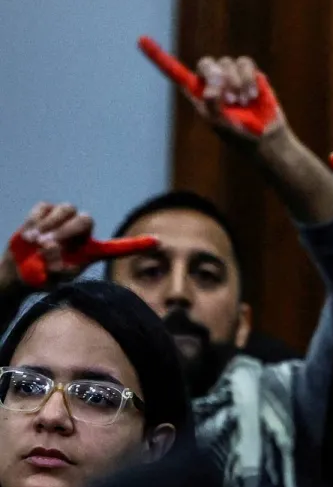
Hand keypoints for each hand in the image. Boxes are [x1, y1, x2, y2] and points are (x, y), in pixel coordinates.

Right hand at [3, 203, 157, 288]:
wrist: (19, 270)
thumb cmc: (42, 276)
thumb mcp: (51, 278)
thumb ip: (55, 266)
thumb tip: (51, 245)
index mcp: (91, 251)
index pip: (119, 247)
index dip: (138, 245)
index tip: (159, 242)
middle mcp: (82, 232)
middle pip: (86, 220)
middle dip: (66, 231)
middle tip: (46, 244)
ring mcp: (65, 219)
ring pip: (67, 210)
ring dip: (49, 226)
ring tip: (35, 242)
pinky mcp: (46, 210)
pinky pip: (45, 208)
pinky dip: (35, 220)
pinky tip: (28, 236)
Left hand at [138, 36, 283, 139]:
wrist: (264, 136)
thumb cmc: (237, 133)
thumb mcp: (217, 122)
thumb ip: (210, 103)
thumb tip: (213, 86)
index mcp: (198, 92)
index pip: (175, 72)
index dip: (158, 57)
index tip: (141, 40)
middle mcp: (212, 82)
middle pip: (206, 63)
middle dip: (216, 76)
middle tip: (228, 98)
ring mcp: (232, 76)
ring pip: (227, 63)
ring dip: (236, 83)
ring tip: (243, 102)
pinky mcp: (250, 74)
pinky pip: (245, 63)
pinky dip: (248, 79)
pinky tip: (252, 95)